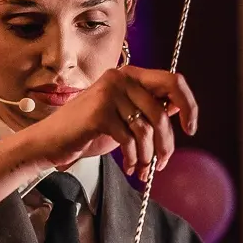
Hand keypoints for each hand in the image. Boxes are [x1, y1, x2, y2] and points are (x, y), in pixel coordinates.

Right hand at [23, 66, 198, 177]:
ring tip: (140, 168)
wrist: (51, 142)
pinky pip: (129, 140)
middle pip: (161, 111)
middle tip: (163, 163)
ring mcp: (108, 93)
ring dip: (147, 155)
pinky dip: (132, 157)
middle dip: (166, 143)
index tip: (190, 128)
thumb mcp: (123, 117)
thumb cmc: (88, 131)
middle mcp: (120, 78)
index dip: (189, 105)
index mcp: (129, 75)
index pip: (173, 81)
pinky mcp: (99, 112)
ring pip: (146, 129)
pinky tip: (128, 165)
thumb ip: (147, 109)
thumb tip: (179, 109)